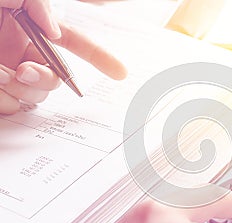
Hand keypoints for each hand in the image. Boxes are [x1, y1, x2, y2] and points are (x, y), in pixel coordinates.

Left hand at [0, 0, 126, 113]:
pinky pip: (11, 105)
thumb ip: (41, 8)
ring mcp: (10, 72)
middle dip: (44, 79)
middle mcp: (23, 52)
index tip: (120, 73)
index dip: (99, 58)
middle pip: (55, 79)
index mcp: (31, 28)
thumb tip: (56, 33)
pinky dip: (1, 99)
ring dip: (17, 89)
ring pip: (34, 96)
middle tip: (22, 71)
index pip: (73, 44)